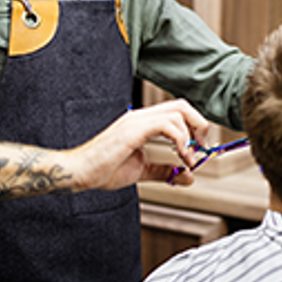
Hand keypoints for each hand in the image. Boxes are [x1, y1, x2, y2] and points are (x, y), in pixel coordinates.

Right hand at [65, 99, 209, 191]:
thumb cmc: (103, 170)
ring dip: (191, 136)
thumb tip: (188, 177)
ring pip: (178, 111)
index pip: (177, 111)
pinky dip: (180, 139)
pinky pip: (166, 124)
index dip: (195, 126)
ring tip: (189, 158)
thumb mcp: (141, 170)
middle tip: (201, 148)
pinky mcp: (132, 129)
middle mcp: (141, 116)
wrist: (79, 173)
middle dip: (199, 124)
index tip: (200, 148)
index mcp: (143, 122)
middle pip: (182, 105)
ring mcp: (136, 120)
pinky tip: (180, 156)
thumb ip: (164, 171)